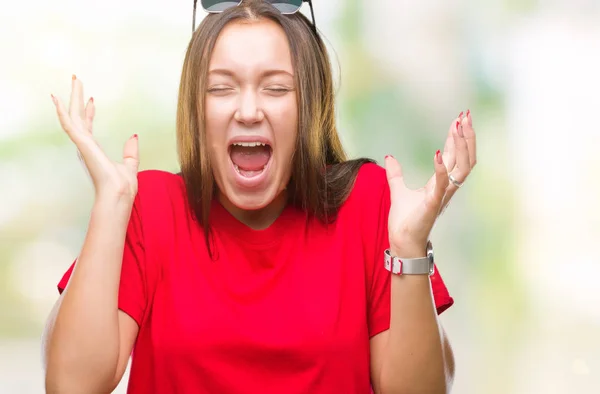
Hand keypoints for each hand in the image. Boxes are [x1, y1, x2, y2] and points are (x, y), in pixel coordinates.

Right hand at [51, 75, 138, 203]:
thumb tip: (134, 137)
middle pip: (78, 117)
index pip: (90, 127)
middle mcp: (86, 146)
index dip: (90, 112)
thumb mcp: (130, 165)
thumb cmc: (122, 186)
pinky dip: (62, 112)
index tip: (92, 100)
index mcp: (95, 150)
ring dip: (72, 97)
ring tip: (74, 79)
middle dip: (77, 98)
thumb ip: (130, 152)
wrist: (119, 194)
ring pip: (73, 116)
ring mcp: (83, 145)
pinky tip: (57, 100)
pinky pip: (69, 125)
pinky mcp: (82, 145)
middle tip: (77, 80)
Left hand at [385, 111, 476, 254]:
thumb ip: (396, 173)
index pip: (454, 155)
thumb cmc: (405, 220)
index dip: (458, 137)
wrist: (402, 241)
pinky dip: (441, 169)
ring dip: (461, 146)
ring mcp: (442, 195)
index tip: (460, 118)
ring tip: (459, 126)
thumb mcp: (398, 190)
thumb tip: (389, 157)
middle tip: (466, 114)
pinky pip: (442, 185)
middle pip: (465, 158)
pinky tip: (436, 153)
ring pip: (462, 167)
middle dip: (467, 135)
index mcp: (440, 183)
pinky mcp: (433, 203)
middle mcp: (446, 187)